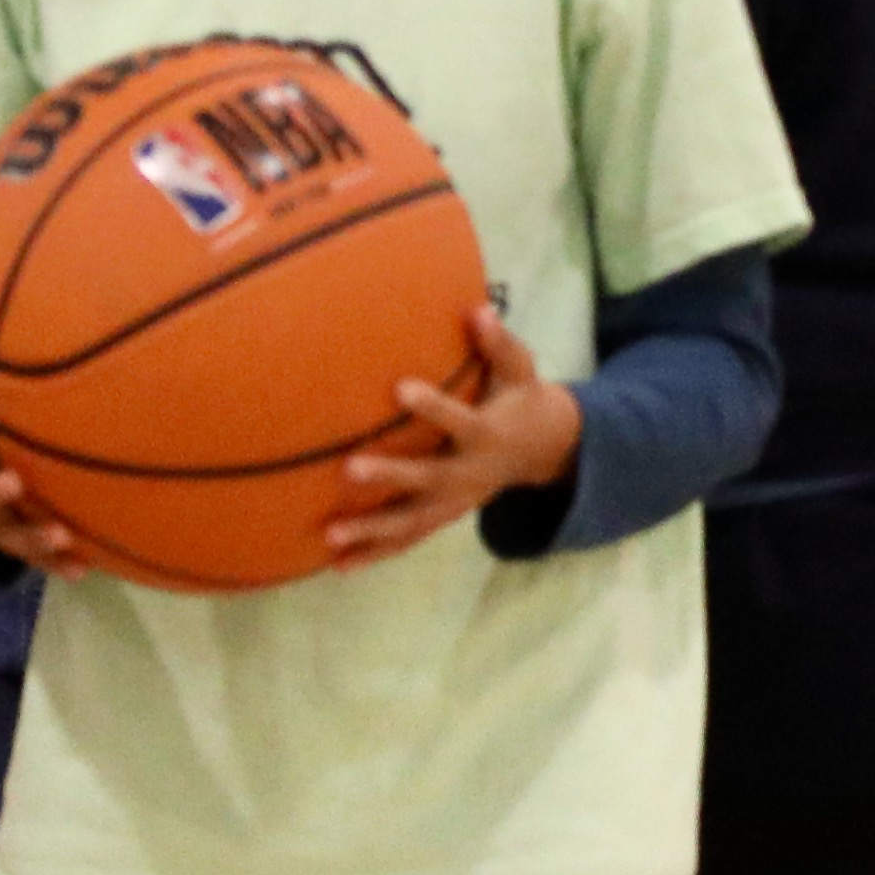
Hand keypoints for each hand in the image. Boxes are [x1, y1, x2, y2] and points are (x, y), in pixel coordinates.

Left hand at [320, 305, 576, 563]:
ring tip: (330, 536)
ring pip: (412, 521)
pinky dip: (375, 553)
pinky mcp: (442, 517)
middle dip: (392, 476)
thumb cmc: (518, 398)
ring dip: (372, 530)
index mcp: (487, 434)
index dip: (433, 407)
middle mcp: (470, 474)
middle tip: (349, 469)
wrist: (543, 451)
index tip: (400, 388)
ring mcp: (455, 502)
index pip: (459, 420)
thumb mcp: (519, 370)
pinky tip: (337, 565)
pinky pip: (407, 539)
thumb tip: (479, 309)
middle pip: (429, 478)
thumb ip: (499, 345)